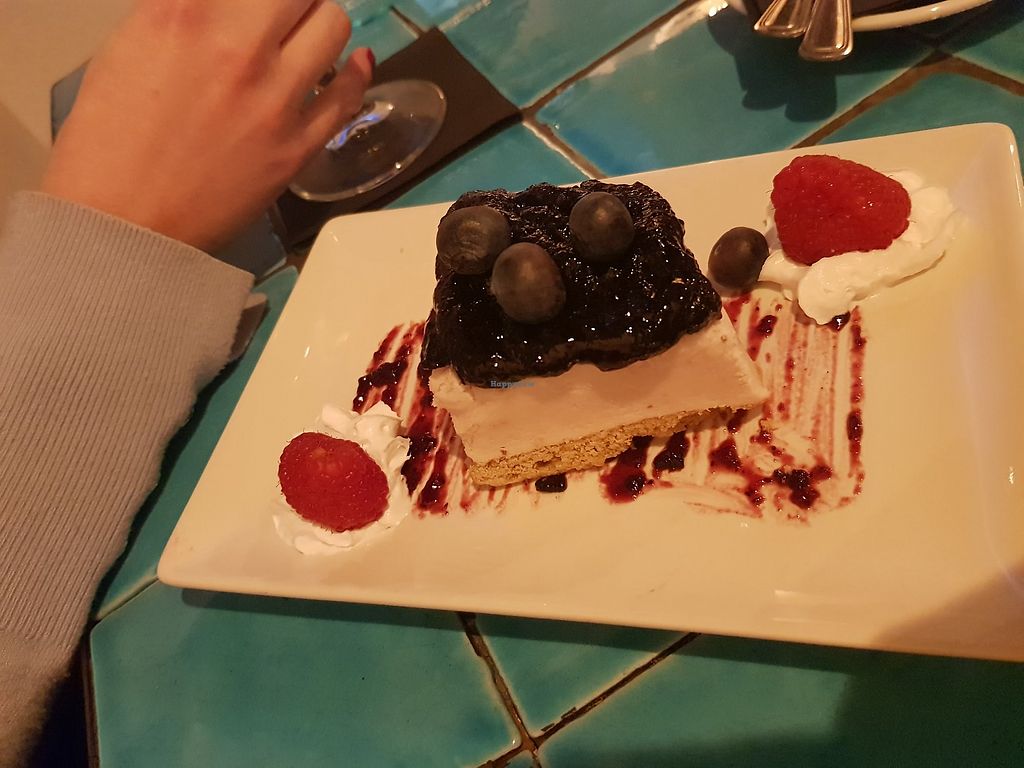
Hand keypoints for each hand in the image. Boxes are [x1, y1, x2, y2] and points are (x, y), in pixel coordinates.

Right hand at [41, 0, 372, 252]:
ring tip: (308, 35)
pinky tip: (354, 63)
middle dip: (294, 0)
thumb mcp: (136, 43)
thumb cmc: (110, 137)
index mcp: (186, 13)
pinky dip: (356, 72)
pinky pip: (349, 96)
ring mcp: (275, 98)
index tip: (258, 8)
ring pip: (333, 27)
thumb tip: (232, 7)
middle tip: (285, 12)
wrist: (122, 221)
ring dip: (321, 24)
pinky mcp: (299, 145)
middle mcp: (238, 47)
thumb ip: (191, 10)